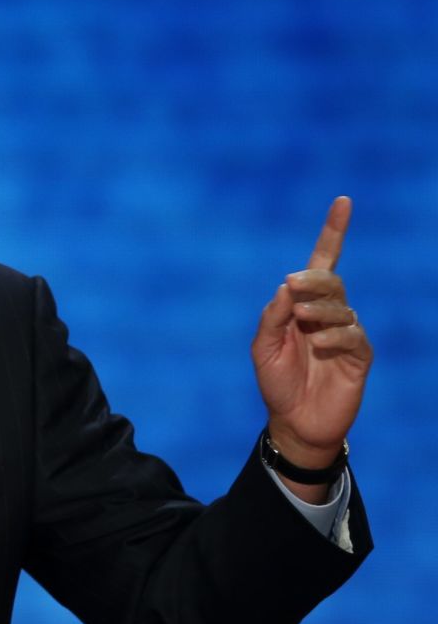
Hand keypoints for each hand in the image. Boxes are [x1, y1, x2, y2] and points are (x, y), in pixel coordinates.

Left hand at [251, 197, 371, 498]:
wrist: (294, 422)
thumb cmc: (276, 383)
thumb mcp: (263, 348)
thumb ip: (272, 316)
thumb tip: (286, 286)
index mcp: (303, 306)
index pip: (323, 263)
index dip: (333, 232)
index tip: (343, 201)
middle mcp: (328, 314)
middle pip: (331, 281)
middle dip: (314, 280)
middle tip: (293, 288)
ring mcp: (346, 334)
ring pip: (341, 307)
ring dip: (320, 310)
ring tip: (304, 324)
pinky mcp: (359, 356)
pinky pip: (352, 335)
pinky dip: (334, 337)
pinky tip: (320, 347)